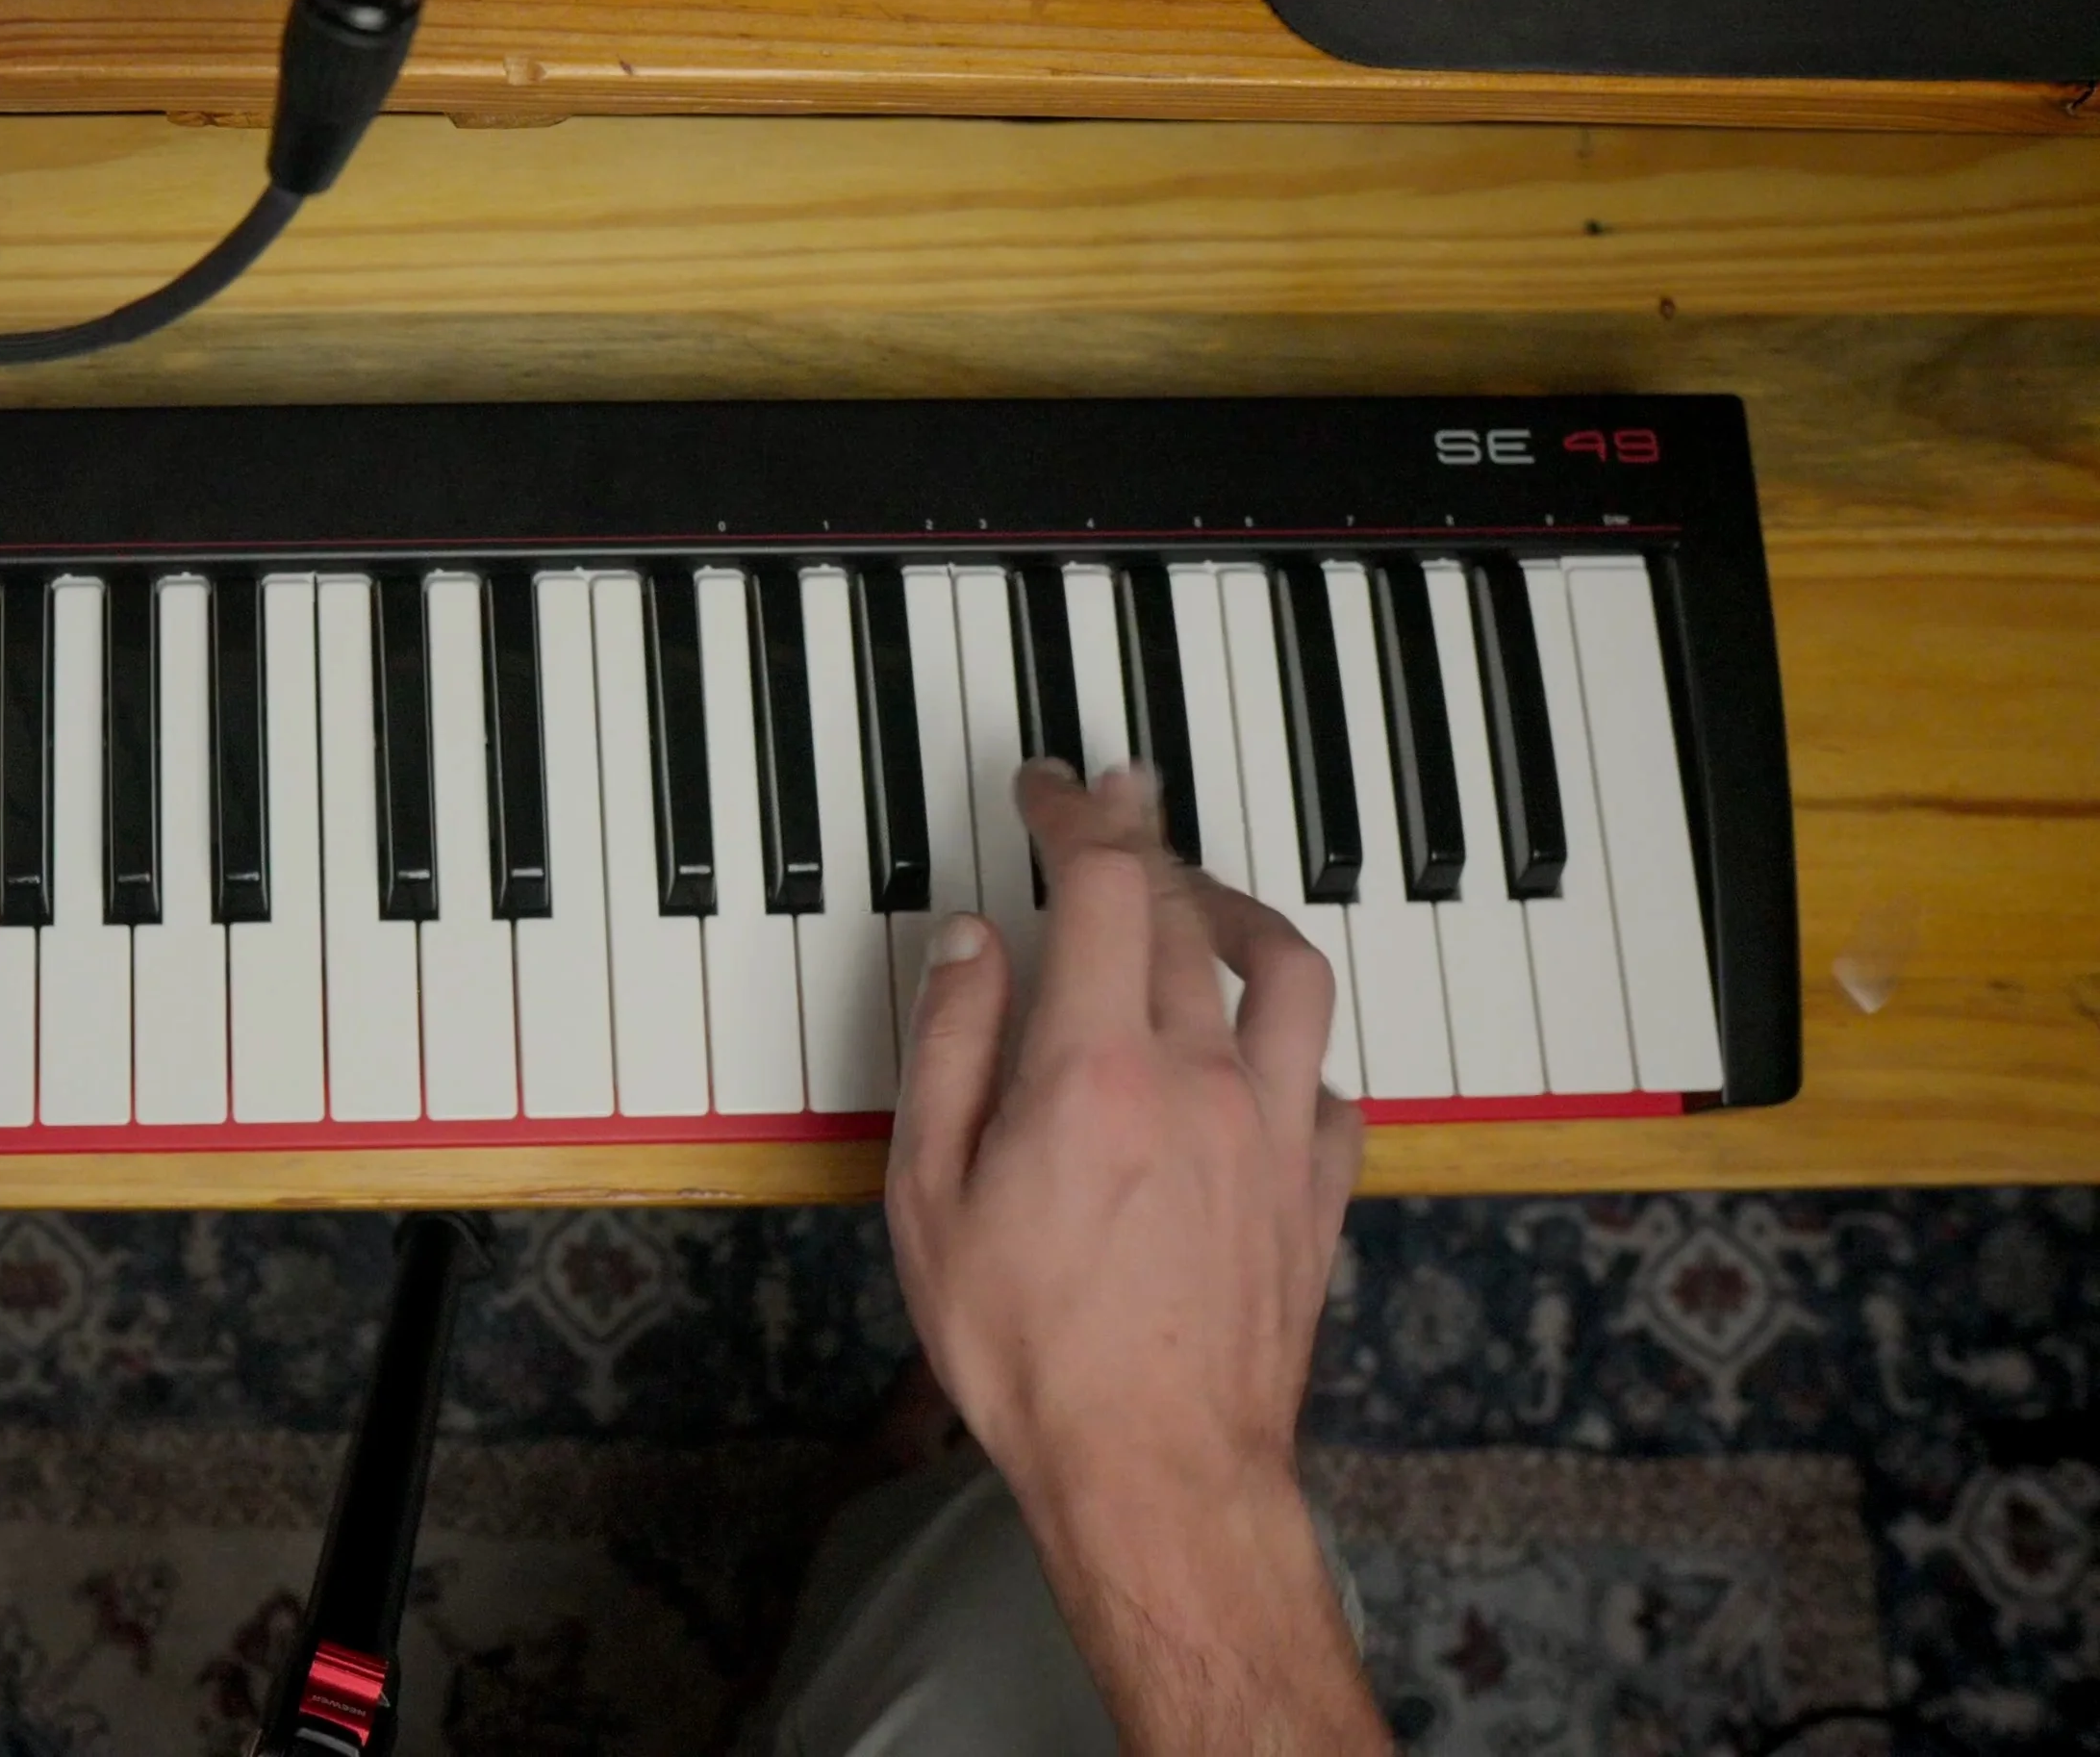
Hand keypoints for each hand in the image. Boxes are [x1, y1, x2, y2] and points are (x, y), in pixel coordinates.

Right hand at [886, 762, 1380, 1754]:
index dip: (1083, 812)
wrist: (1155, 1471)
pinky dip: (1291, 1047)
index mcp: (1097, 1067)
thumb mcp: (929, 1194)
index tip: (1057, 785)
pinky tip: (1259, 1059)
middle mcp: (1202, 1077)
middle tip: (1112, 812)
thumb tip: (972, 942)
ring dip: (1243, 916)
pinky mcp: (1317, 1194)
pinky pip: (1328, 1084)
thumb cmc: (1027, 1349)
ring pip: (1290, 975)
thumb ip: (951, 1049)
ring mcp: (1274, 1133)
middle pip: (1189, 914)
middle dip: (1146, 844)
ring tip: (1204, 905)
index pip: (1108, 883)